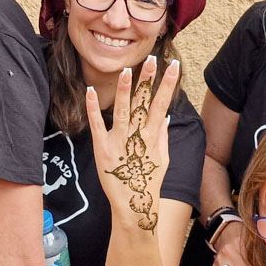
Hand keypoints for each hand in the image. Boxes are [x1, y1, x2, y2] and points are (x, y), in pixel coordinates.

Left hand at [89, 56, 178, 232]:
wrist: (134, 206)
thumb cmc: (148, 182)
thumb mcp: (162, 159)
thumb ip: (163, 136)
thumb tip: (165, 116)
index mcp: (153, 137)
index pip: (162, 105)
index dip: (168, 85)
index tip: (174, 67)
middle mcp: (138, 137)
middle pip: (144, 104)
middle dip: (149, 80)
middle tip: (153, 59)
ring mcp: (119, 143)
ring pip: (124, 112)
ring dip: (126, 91)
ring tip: (128, 71)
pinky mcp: (102, 149)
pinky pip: (97, 125)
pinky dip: (93, 109)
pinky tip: (91, 91)